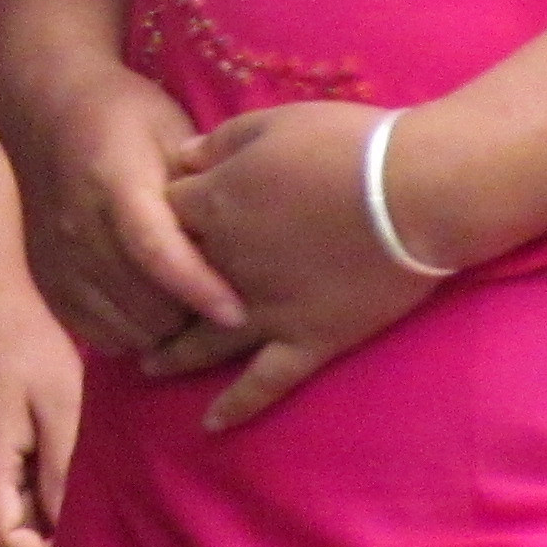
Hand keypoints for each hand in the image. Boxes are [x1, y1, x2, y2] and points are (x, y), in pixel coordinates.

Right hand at [0, 59, 240, 357]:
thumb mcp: (169, 129)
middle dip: (194, 315)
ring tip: (191, 305)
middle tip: (226, 301)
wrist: (45, 111)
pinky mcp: (45, 283)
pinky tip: (153, 308)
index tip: (239, 313)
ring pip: (124, 329)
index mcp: (112, 182)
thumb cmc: (123, 114)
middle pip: (144, 302)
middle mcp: (77, 228)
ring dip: (166, 328)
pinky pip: (98, 337)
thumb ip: (201, 183)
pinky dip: (133, 334)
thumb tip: (242, 236)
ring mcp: (56, 261)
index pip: (155, 250)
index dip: (199, 288)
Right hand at [0, 259, 84, 546]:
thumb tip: (69, 534)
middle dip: (39, 537)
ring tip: (68, 476)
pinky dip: (15, 492)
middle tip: (85, 506)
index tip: (85, 538)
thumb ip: (61, 477)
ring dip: (29, 513)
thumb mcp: (60, 407)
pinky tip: (44, 457)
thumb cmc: (24, 342)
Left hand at [154, 99, 440, 428]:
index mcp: (216, 204)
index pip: (163, 213)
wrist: (414, 190)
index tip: (160, 223)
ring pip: (205, 340)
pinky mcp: (309, 340)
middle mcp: (228, 264)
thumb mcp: (273, 122)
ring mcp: (267, 309)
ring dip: (173, 355)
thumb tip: (182, 159)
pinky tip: (212, 424)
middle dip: (150, 293)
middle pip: (172, 283)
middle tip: (132, 309)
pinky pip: (265, 382)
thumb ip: (220, 142)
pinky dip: (237, 405)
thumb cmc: (347, 144)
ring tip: (147, 367)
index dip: (158, 215)